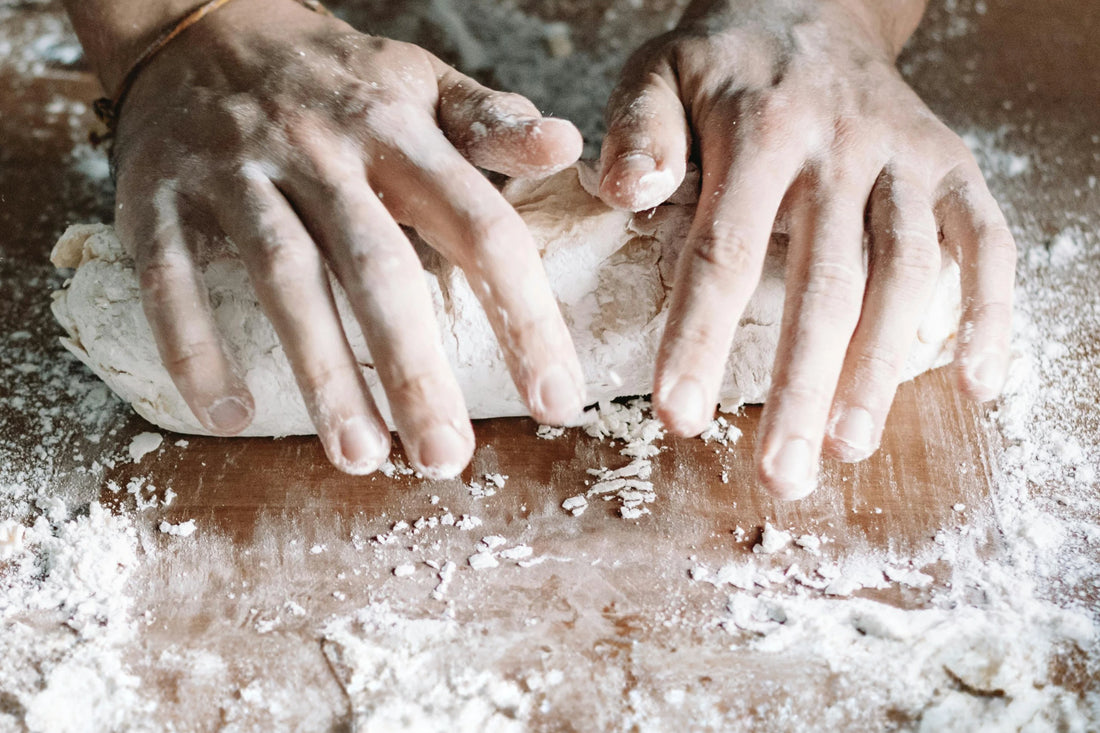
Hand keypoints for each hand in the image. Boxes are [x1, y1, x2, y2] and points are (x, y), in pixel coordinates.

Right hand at [105, 0, 585, 476]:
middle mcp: (320, 150)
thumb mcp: (421, 84)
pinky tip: (228, 414)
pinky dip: (194, 344)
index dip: (523, 318)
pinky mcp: (155, 191)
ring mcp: (235, 170)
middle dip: (415, 369)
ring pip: (285, 278)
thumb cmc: (335, 77)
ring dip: (321, 372)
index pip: (480, 228)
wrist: (204, 23)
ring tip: (359, 456)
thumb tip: (568, 147)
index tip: (556, 404)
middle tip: (446, 460)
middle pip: (378, 268)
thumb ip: (490, 124)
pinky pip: (170, 274)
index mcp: (398, 130)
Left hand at [598, 0, 1014, 498]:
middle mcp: (843, 144)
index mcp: (762, 128)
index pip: (725, 250)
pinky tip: (974, 386)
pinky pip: (985, 242)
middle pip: (825, 282)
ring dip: (881, 368)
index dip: (699, 337)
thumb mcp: (658, 70)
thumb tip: (627, 195)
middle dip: (800, 386)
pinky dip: (989, 312)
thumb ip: (639, 131)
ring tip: (850, 450)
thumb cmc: (722, 62)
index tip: (677, 417)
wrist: (812, 5)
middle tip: (781, 475)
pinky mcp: (953, 166)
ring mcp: (907, 157)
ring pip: (904, 273)